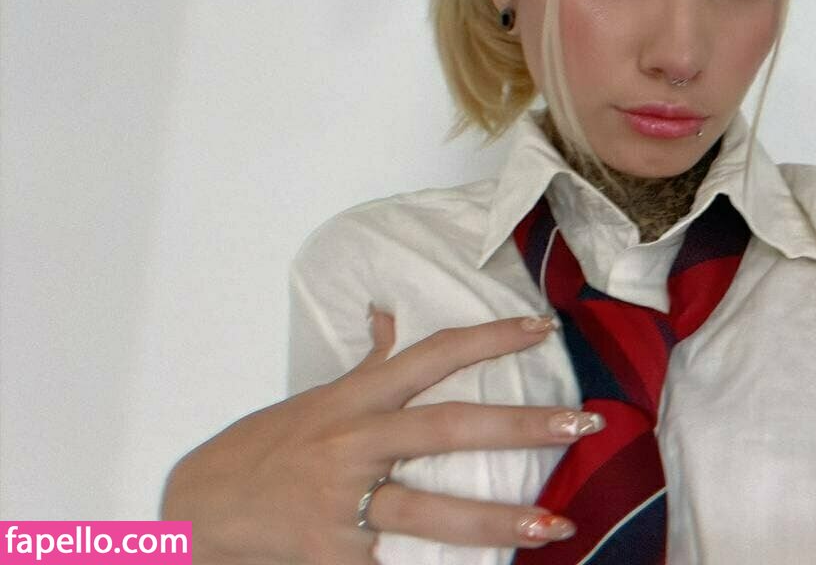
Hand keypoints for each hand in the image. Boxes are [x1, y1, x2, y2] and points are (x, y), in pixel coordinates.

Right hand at [161, 310, 603, 564]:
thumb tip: (390, 315)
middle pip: (445, 428)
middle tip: (580, 425)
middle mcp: (352, 444)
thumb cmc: (263, 449)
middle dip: (518, 426)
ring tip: (557, 523)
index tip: (542, 329)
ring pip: (429, 507)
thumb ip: (365, 364)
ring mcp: (343, 504)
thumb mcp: (314, 398)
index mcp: (353, 401)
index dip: (487, 338)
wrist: (196, 512)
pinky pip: (398, 563)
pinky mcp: (336, 556)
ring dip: (497, 518)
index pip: (430, 356)